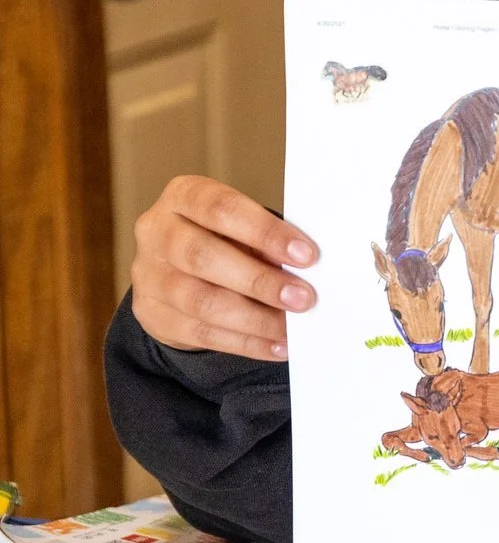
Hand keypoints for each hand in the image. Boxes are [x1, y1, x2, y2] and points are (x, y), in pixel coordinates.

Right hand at [130, 175, 317, 360]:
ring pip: (200, 301)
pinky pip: (200, 333)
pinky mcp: (151, 314)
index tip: (306, 256)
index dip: (265, 233)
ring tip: (291, 328)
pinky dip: (245, 342)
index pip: (221, 209)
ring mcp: (148, 275)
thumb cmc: (224, 239)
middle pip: (203, 256)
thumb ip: (267, 243)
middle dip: (259, 281)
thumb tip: (306, 272)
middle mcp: (157, 232)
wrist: (176, 271)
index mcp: (184, 196)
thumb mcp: (241, 229)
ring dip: (254, 319)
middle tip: (303, 298)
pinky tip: (276, 345)